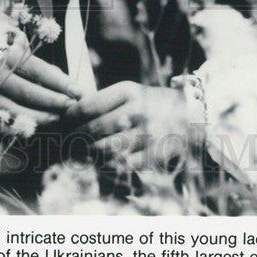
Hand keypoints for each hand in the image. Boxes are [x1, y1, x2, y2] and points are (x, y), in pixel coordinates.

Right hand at [0, 49, 83, 129]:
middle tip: (72, 107)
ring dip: (39, 116)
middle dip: (52, 100)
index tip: (78, 91)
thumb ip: (42, 68)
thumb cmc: (6, 59)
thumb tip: (69, 86)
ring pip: (14, 109)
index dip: (59, 81)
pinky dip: (21, 126)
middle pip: (27, 90)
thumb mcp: (23, 54)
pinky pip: (2, 122)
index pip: (37, 70)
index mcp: (7, 55)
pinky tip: (37, 127)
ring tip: (58, 118)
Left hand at [64, 81, 203, 164]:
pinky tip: (106, 161)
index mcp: (129, 91)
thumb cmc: (152, 103)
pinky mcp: (157, 153)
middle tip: (69, 141)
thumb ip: (104, 100)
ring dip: (92, 153)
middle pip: (95, 128)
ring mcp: (147, 133)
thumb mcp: (131, 92)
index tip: (64, 121)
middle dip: (77, 137)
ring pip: (107, 148)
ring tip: (85, 152)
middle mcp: (137, 110)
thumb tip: (70, 110)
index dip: (71, 116)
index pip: (90, 105)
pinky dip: (112, 165)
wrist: (192, 113)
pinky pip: (125, 164)